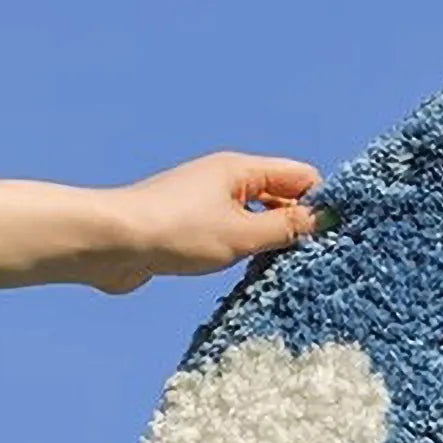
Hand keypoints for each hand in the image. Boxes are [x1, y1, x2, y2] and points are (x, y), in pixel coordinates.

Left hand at [87, 152, 323, 293]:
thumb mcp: (243, 234)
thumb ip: (287, 228)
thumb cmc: (174, 232)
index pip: (301, 176)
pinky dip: (246, 249)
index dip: (321, 202)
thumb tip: (324, 220)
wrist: (108, 244)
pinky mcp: (190, 227)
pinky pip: (233, 233)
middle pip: (280, 195)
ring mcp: (206, 203)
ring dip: (271, 240)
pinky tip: (250, 273)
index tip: (334, 235)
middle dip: (298, 224)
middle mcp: (225, 180)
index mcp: (241, 170)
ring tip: (282, 268)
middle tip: (313, 258)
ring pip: (256, 217)